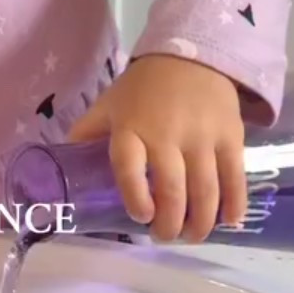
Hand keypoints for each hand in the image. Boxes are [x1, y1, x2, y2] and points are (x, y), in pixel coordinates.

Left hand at [67, 56, 246, 243]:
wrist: (193, 55)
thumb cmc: (144, 89)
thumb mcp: (109, 106)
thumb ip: (87, 135)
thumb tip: (59, 169)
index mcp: (131, 128)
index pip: (128, 166)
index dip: (135, 196)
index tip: (141, 217)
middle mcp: (167, 134)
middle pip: (171, 188)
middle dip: (170, 224)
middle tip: (165, 236)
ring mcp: (202, 137)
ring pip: (204, 189)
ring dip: (200, 222)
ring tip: (192, 236)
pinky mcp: (230, 136)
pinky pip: (234, 177)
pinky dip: (234, 204)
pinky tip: (229, 222)